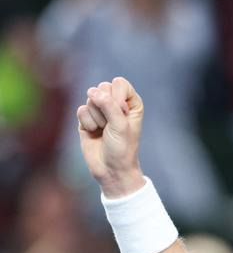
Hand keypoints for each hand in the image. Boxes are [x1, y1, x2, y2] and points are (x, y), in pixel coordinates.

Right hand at [77, 76, 145, 197]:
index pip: (119, 83)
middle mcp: (116, 103)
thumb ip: (109, 106)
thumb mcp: (120, 126)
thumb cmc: (122, 149)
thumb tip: (92, 91)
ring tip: (104, 131)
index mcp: (131, 103)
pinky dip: (87, 123)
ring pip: (90, 99)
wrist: (111, 169)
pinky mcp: (86, 118)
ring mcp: (100, 110)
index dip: (117, 98)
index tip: (122, 114)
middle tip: (111, 125)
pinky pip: (81, 110)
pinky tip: (94, 133)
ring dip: (97, 118)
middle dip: (104, 108)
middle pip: (102, 88)